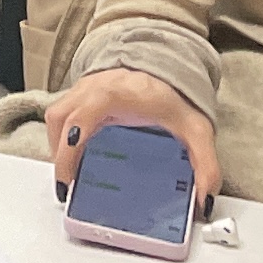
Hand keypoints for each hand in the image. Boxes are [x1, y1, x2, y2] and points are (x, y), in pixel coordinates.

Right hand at [41, 66, 221, 209]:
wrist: (169, 60)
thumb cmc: (177, 92)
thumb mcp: (197, 130)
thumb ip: (206, 165)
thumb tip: (204, 201)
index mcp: (116, 94)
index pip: (79, 119)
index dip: (68, 151)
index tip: (69, 180)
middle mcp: (94, 88)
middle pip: (60, 120)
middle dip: (59, 156)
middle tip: (68, 186)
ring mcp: (85, 87)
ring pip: (56, 116)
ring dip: (59, 145)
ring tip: (71, 173)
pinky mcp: (83, 91)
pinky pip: (63, 113)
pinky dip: (64, 135)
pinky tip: (77, 154)